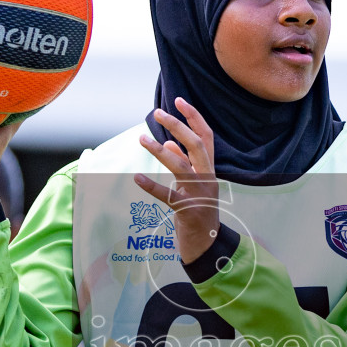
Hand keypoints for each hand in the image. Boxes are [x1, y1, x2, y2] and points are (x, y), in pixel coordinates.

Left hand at [136, 98, 221, 263]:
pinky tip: (137, 179)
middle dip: (178, 125)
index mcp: (209, 170)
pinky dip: (152, 187)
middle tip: (157, 113)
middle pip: (196, 145)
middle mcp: (208, 179)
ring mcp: (199, 195)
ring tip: (141, 139)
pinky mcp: (188, 212)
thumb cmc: (198, 213)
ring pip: (181, 166)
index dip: (194, 117)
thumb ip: (184, 163)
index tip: (179, 100)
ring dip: (160, 150)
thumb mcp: (192, 186)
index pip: (206, 137)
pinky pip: (168, 196)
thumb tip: (167, 142)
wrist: (207, 246)